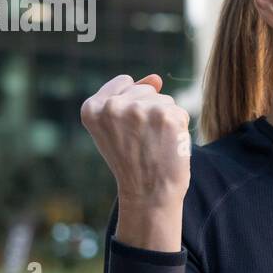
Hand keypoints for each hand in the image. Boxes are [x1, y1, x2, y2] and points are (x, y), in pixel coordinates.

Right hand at [80, 73, 191, 213]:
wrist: (148, 195)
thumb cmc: (133, 162)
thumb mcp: (118, 128)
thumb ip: (131, 97)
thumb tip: (156, 77)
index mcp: (91, 108)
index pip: (124, 82)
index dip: (133, 107)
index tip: (128, 133)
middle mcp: (112, 106)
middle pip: (147, 90)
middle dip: (150, 113)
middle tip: (142, 143)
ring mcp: (140, 110)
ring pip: (165, 100)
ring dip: (165, 121)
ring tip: (154, 145)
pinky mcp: (166, 116)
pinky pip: (180, 111)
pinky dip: (179, 129)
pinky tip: (167, 146)